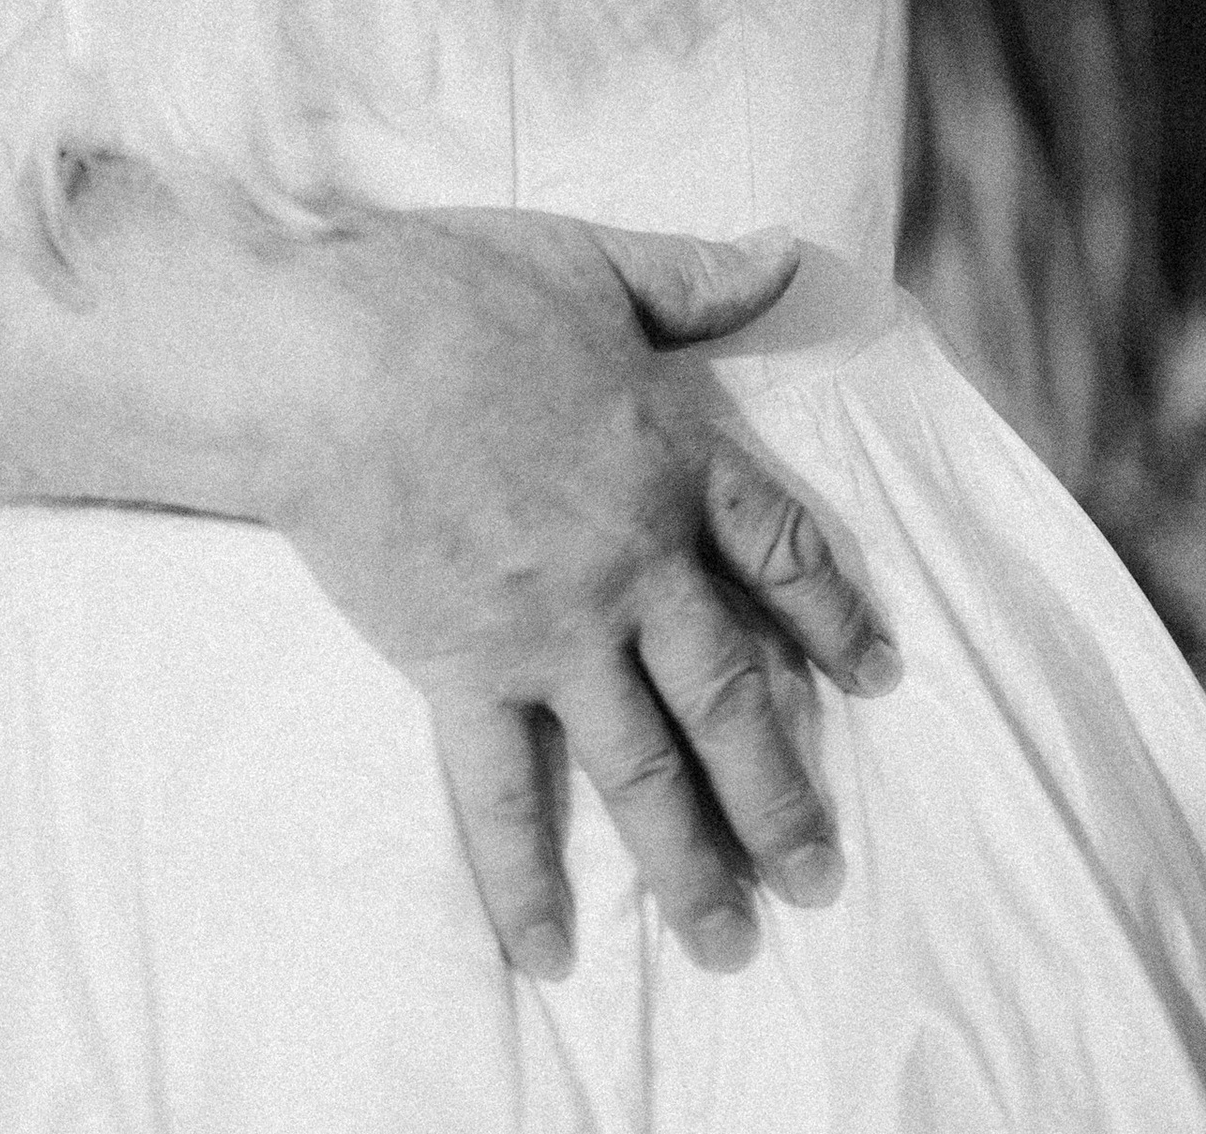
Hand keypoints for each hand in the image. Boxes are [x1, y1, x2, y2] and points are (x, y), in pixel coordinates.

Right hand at [271, 207, 897, 977]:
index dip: (833, 616)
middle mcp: (633, 565)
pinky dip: (524, 877)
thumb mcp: (592, 261)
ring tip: (732, 939)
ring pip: (644, 766)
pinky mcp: (465, 666)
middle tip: (820, 873)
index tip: (874, 675)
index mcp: (672, 463)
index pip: (781, 556)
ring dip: (692, 861)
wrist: (332, 356)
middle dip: (782, 793)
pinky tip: (547, 951)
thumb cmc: (451, 288)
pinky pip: (504, 790)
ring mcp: (553, 629)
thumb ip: (695, 278)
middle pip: (731, 695)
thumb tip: (785, 253)